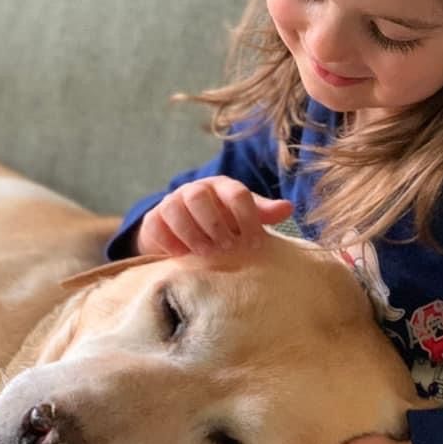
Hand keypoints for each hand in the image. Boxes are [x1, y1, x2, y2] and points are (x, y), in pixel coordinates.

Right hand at [137, 177, 292, 255]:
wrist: (186, 230)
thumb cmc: (224, 222)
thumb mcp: (244, 216)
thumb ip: (263, 213)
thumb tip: (288, 208)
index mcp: (222, 187)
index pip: (236, 193)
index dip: (247, 217)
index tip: (254, 243)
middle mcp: (195, 190)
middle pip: (199, 196)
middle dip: (214, 222)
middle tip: (227, 247)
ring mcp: (172, 203)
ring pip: (174, 208)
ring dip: (191, 232)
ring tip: (206, 254)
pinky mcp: (154, 220)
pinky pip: (156, 225)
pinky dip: (168, 241)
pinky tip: (181, 256)